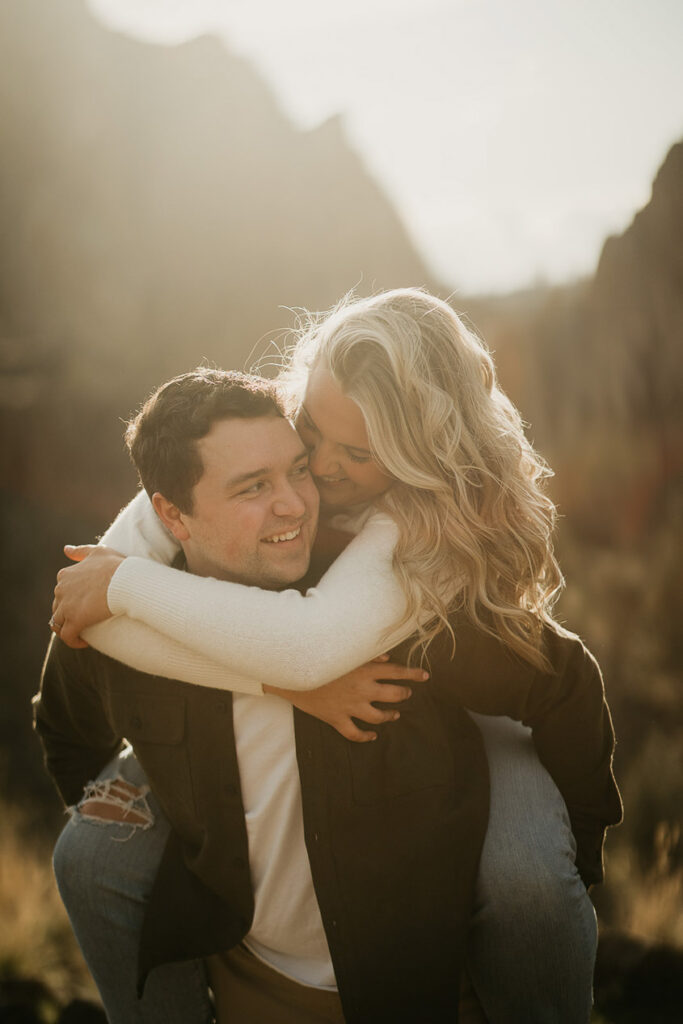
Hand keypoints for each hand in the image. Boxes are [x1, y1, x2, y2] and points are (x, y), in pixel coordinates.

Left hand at [50, 544, 124, 648]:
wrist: (126, 580)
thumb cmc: (116, 565)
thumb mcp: (98, 552)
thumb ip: (80, 551)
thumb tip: (66, 549)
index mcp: (65, 575)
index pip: (61, 591)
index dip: (71, 599)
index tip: (85, 605)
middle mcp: (61, 590)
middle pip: (58, 606)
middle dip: (68, 614)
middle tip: (85, 619)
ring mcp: (66, 606)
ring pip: (58, 623)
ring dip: (67, 628)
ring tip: (81, 633)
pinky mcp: (74, 621)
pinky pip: (67, 636)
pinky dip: (73, 641)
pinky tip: (84, 643)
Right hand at [264, 655, 428, 742]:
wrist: (292, 672)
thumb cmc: (318, 656)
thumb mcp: (344, 651)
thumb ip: (368, 654)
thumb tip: (387, 657)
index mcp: (365, 670)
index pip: (398, 672)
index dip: (414, 674)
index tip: (425, 676)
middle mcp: (362, 689)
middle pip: (393, 695)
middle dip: (403, 694)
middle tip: (406, 694)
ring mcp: (350, 706)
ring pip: (379, 717)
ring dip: (389, 716)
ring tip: (394, 715)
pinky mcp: (337, 719)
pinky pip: (355, 734)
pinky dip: (366, 737)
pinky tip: (372, 736)